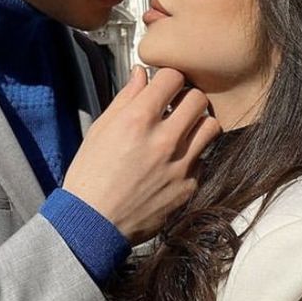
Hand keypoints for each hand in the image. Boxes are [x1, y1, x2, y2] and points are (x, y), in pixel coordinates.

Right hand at [63, 67, 220, 242]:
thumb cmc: (90, 176)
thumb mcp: (100, 129)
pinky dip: (193, 154)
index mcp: (138, 120)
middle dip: (186, 96)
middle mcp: (163, 140)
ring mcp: (180, 165)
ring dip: (198, 123)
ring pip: (211, 126)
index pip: (173, 77)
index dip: (168, 77)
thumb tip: (141, 74)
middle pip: (198, 98)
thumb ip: (126, 98)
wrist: (93, 225)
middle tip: (175, 105)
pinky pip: (203, 159)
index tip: (163, 85)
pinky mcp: (188, 187)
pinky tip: (174, 159)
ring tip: (183, 129)